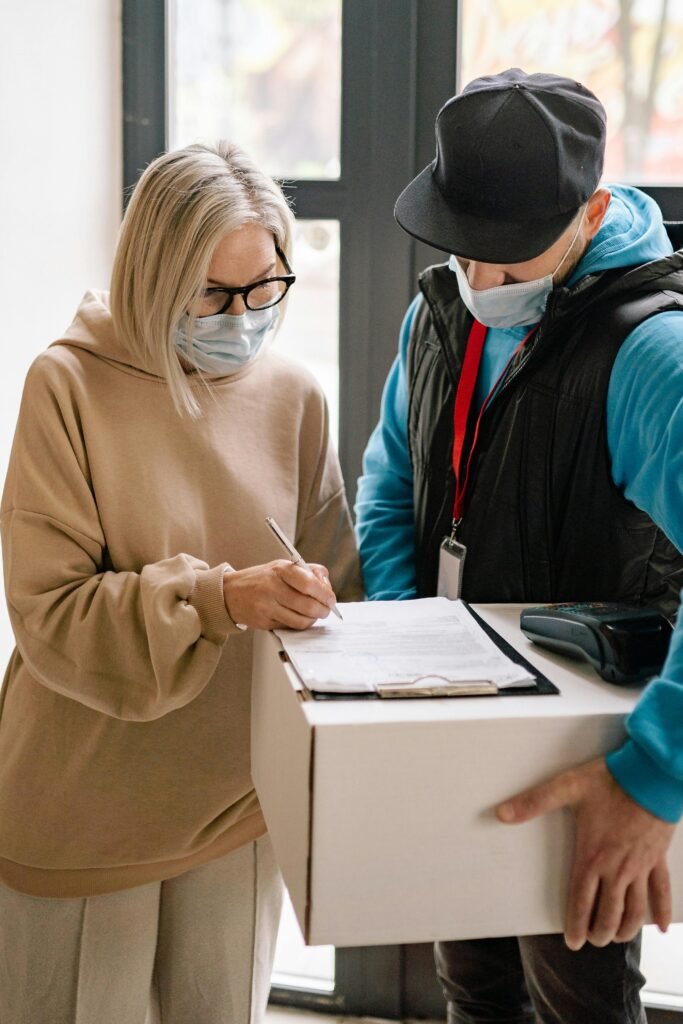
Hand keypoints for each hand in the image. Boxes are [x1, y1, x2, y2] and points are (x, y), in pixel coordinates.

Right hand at [223, 559, 336, 630]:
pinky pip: (289, 627)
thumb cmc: (262, 578)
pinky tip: (299, 618)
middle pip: (308, 605)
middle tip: (326, 610)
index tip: (331, 599)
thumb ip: (308, 572)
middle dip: (322, 610)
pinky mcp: (263, 622)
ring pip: (300, 620)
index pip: (309, 583)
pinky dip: (298, 625)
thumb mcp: (282, 566)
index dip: (325, 594)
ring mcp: (266, 607)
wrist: (230, 593)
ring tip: (314, 615)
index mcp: (280, 570)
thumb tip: (327, 587)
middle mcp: (272, 588)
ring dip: (312, 620)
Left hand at [496, 758, 674, 949]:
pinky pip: (662, 892)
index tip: (573, 942)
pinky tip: (661, 928)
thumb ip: (533, 802)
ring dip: (626, 928)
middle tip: (593, 940)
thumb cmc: (609, 781)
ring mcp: (640, 866)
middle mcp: (617, 868)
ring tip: (618, 937)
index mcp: (592, 856)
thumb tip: (501, 813)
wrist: (650, 774)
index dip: (576, 925)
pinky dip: (662, 912)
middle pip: (609, 913)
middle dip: (600, 932)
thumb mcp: (566, 787)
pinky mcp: (658, 859)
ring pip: (635, 910)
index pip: (581, 901)